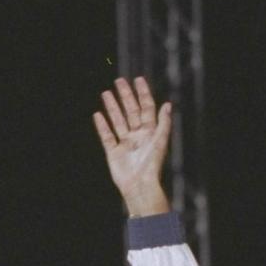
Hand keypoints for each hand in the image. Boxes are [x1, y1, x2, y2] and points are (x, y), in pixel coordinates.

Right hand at [93, 76, 172, 216]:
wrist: (140, 186)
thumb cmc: (152, 165)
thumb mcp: (160, 141)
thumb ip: (163, 122)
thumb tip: (167, 104)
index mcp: (150, 132)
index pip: (146, 108)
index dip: (143, 94)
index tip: (138, 80)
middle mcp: (138, 136)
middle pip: (131, 111)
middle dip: (126, 96)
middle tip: (119, 81)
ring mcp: (125, 144)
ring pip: (118, 121)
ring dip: (113, 107)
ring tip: (106, 93)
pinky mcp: (114, 153)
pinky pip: (107, 137)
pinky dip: (102, 126)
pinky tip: (98, 115)